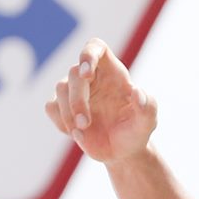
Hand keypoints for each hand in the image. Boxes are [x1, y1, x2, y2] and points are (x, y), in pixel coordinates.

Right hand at [43, 39, 156, 164]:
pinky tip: (78, 134)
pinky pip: (51, 107)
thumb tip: (137, 92)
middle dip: (77, 99)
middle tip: (85, 124)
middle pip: (75, 73)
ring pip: (60, 88)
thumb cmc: (136, 131)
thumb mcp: (147, 122)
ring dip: (68, 113)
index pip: (96, 47)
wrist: (122, 151)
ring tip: (83, 132)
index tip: (86, 73)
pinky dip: (61, 122)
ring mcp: (75, 91)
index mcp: (112, 72)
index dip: (89, 54)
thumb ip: (148, 107)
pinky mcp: (62, 107)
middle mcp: (91, 77)